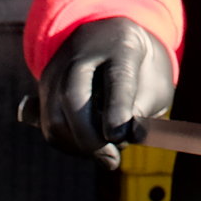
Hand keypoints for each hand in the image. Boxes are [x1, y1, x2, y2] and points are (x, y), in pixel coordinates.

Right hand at [35, 18, 174, 169]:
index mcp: (122, 45)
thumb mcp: (156, 87)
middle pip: (73, 97)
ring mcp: (58, 68)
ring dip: (78, 147)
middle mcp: (83, 52)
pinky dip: (67, 144)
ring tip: (105, 153)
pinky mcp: (44, 86)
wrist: (113, 41)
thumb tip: (125, 138)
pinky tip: (87, 147)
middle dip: (90, 138)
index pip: (116, 78)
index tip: (119, 137)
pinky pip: (48, 125)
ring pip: (54, 118)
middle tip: (112, 159)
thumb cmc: (142, 71)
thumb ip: (143, 112)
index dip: (116, 110)